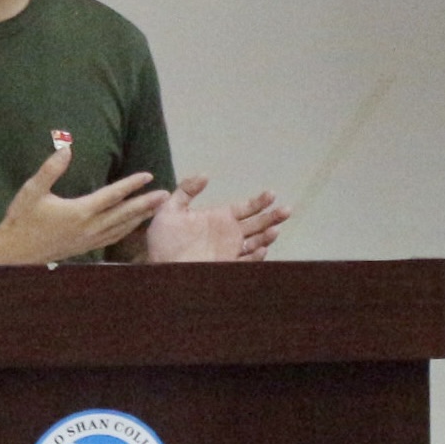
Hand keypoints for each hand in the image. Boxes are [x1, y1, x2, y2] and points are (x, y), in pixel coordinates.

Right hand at [0, 144, 168, 264]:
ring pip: (121, 228)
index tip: (148, 176)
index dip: (131, 185)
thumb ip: (50, 169)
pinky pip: (112, 238)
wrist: (14, 253)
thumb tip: (66, 148)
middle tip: (165, 195)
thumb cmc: (22, 220)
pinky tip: (131, 226)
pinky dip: (126, 231)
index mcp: (79, 212)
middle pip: (123, 214)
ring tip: (155, 210)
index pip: (112, 196)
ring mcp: (88, 240)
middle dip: (145, 204)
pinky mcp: (84, 247)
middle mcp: (88, 228)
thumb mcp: (32, 191)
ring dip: (139, 218)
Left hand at [143, 176, 290, 262]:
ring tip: (275, 229)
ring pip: (255, 243)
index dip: (259, 202)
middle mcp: (228, 234)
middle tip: (287, 210)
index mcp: (218, 218)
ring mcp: (229, 252)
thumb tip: (205, 175)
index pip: (245, 208)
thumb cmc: (163, 241)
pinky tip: (261, 248)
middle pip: (257, 224)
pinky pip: (245, 262)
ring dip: (267, 236)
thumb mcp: (170, 210)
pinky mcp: (226, 267)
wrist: (158, 268)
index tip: (271, 194)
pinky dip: (254, 256)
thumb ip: (186, 190)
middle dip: (272, 217)